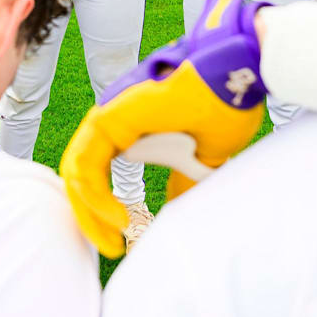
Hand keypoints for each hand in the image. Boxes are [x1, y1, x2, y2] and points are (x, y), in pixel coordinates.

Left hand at [60, 0, 267, 257]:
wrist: (238, 70)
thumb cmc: (225, 102)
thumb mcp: (202, 157)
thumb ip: (181, 180)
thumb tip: (174, 210)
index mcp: (129, 127)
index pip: (97, 173)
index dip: (101, 208)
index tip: (122, 239)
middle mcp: (113, 120)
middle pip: (81, 175)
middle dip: (89, 217)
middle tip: (111, 247)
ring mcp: (109, 116)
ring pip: (77, 172)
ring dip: (90, 212)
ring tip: (114, 241)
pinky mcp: (111, 118)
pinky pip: (87, 165)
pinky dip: (96, 197)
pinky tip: (120, 219)